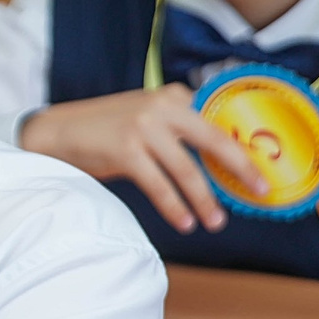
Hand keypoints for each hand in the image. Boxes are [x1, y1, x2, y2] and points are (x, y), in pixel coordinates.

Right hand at [17, 86, 262, 232]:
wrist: (58, 132)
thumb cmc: (106, 129)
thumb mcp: (146, 116)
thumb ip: (178, 126)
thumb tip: (219, 157)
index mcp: (172, 96)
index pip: (216, 122)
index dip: (241, 147)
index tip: (260, 169)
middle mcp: (161, 106)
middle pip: (213, 139)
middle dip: (240, 167)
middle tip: (259, 190)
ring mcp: (142, 127)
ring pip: (186, 169)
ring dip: (205, 199)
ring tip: (216, 222)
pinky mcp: (125, 150)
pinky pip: (159, 185)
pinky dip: (175, 207)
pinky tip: (185, 222)